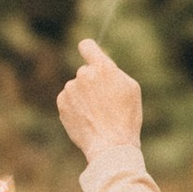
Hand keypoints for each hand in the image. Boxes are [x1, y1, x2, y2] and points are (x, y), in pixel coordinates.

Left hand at [56, 38, 142, 157]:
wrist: (110, 145)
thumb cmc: (126, 117)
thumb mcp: (131, 89)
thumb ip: (114, 72)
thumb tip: (102, 66)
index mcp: (102, 68)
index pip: (87, 46)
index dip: (88, 49)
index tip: (88, 53)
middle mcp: (83, 74)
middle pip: (85, 72)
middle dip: (92, 82)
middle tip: (104, 102)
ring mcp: (70, 89)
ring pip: (77, 87)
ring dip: (84, 96)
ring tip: (97, 115)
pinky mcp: (61, 103)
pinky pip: (69, 100)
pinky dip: (75, 107)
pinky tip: (87, 120)